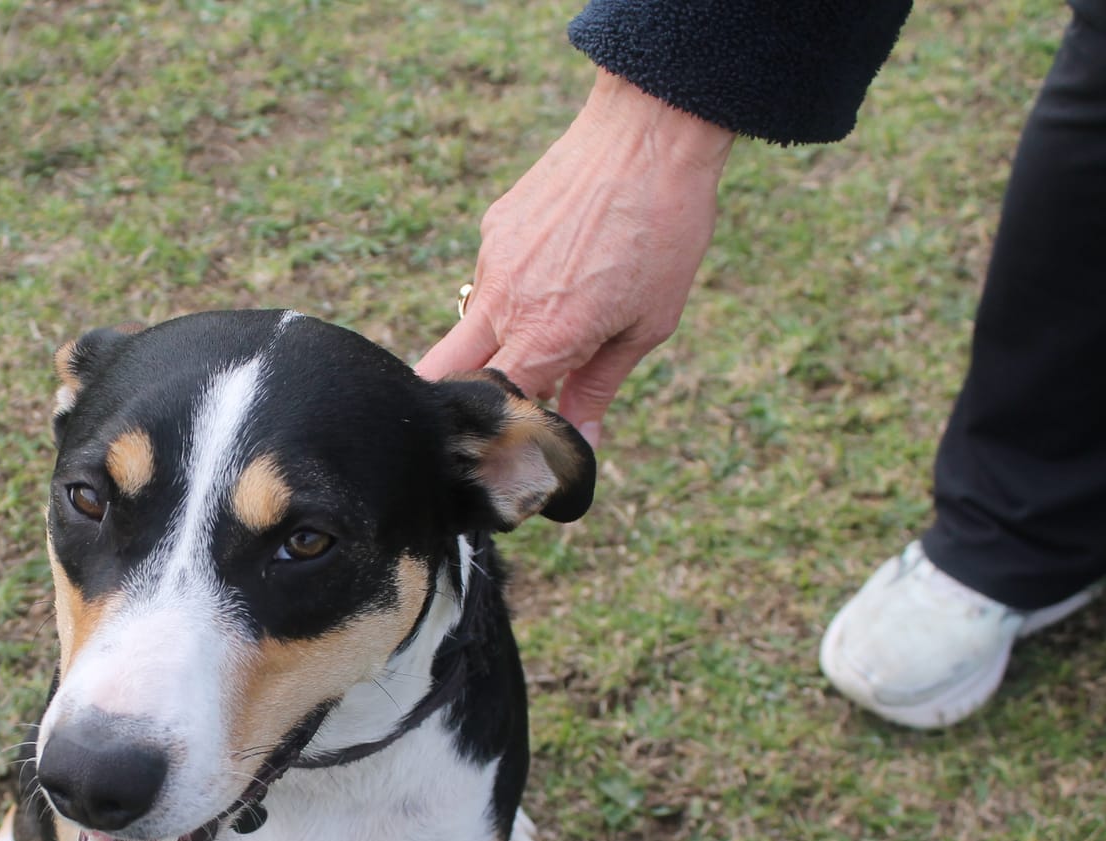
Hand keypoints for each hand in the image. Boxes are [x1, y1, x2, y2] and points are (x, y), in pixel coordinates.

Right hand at [416, 72, 735, 445]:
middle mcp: (503, 303)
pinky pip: (490, 276)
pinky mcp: (493, 227)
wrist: (651, 134)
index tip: (514, 442)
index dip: (498, 433)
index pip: (492, 409)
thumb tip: (581, 441)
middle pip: (441, 374)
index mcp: (545, 337)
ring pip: (468, 324)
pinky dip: (513, 289)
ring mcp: (491, 261)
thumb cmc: (665, 230)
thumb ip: (600, 385)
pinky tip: (558, 266)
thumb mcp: (648, 323)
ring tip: (558, 315)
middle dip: (454, 400)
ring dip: (497, 339)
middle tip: (490, 409)